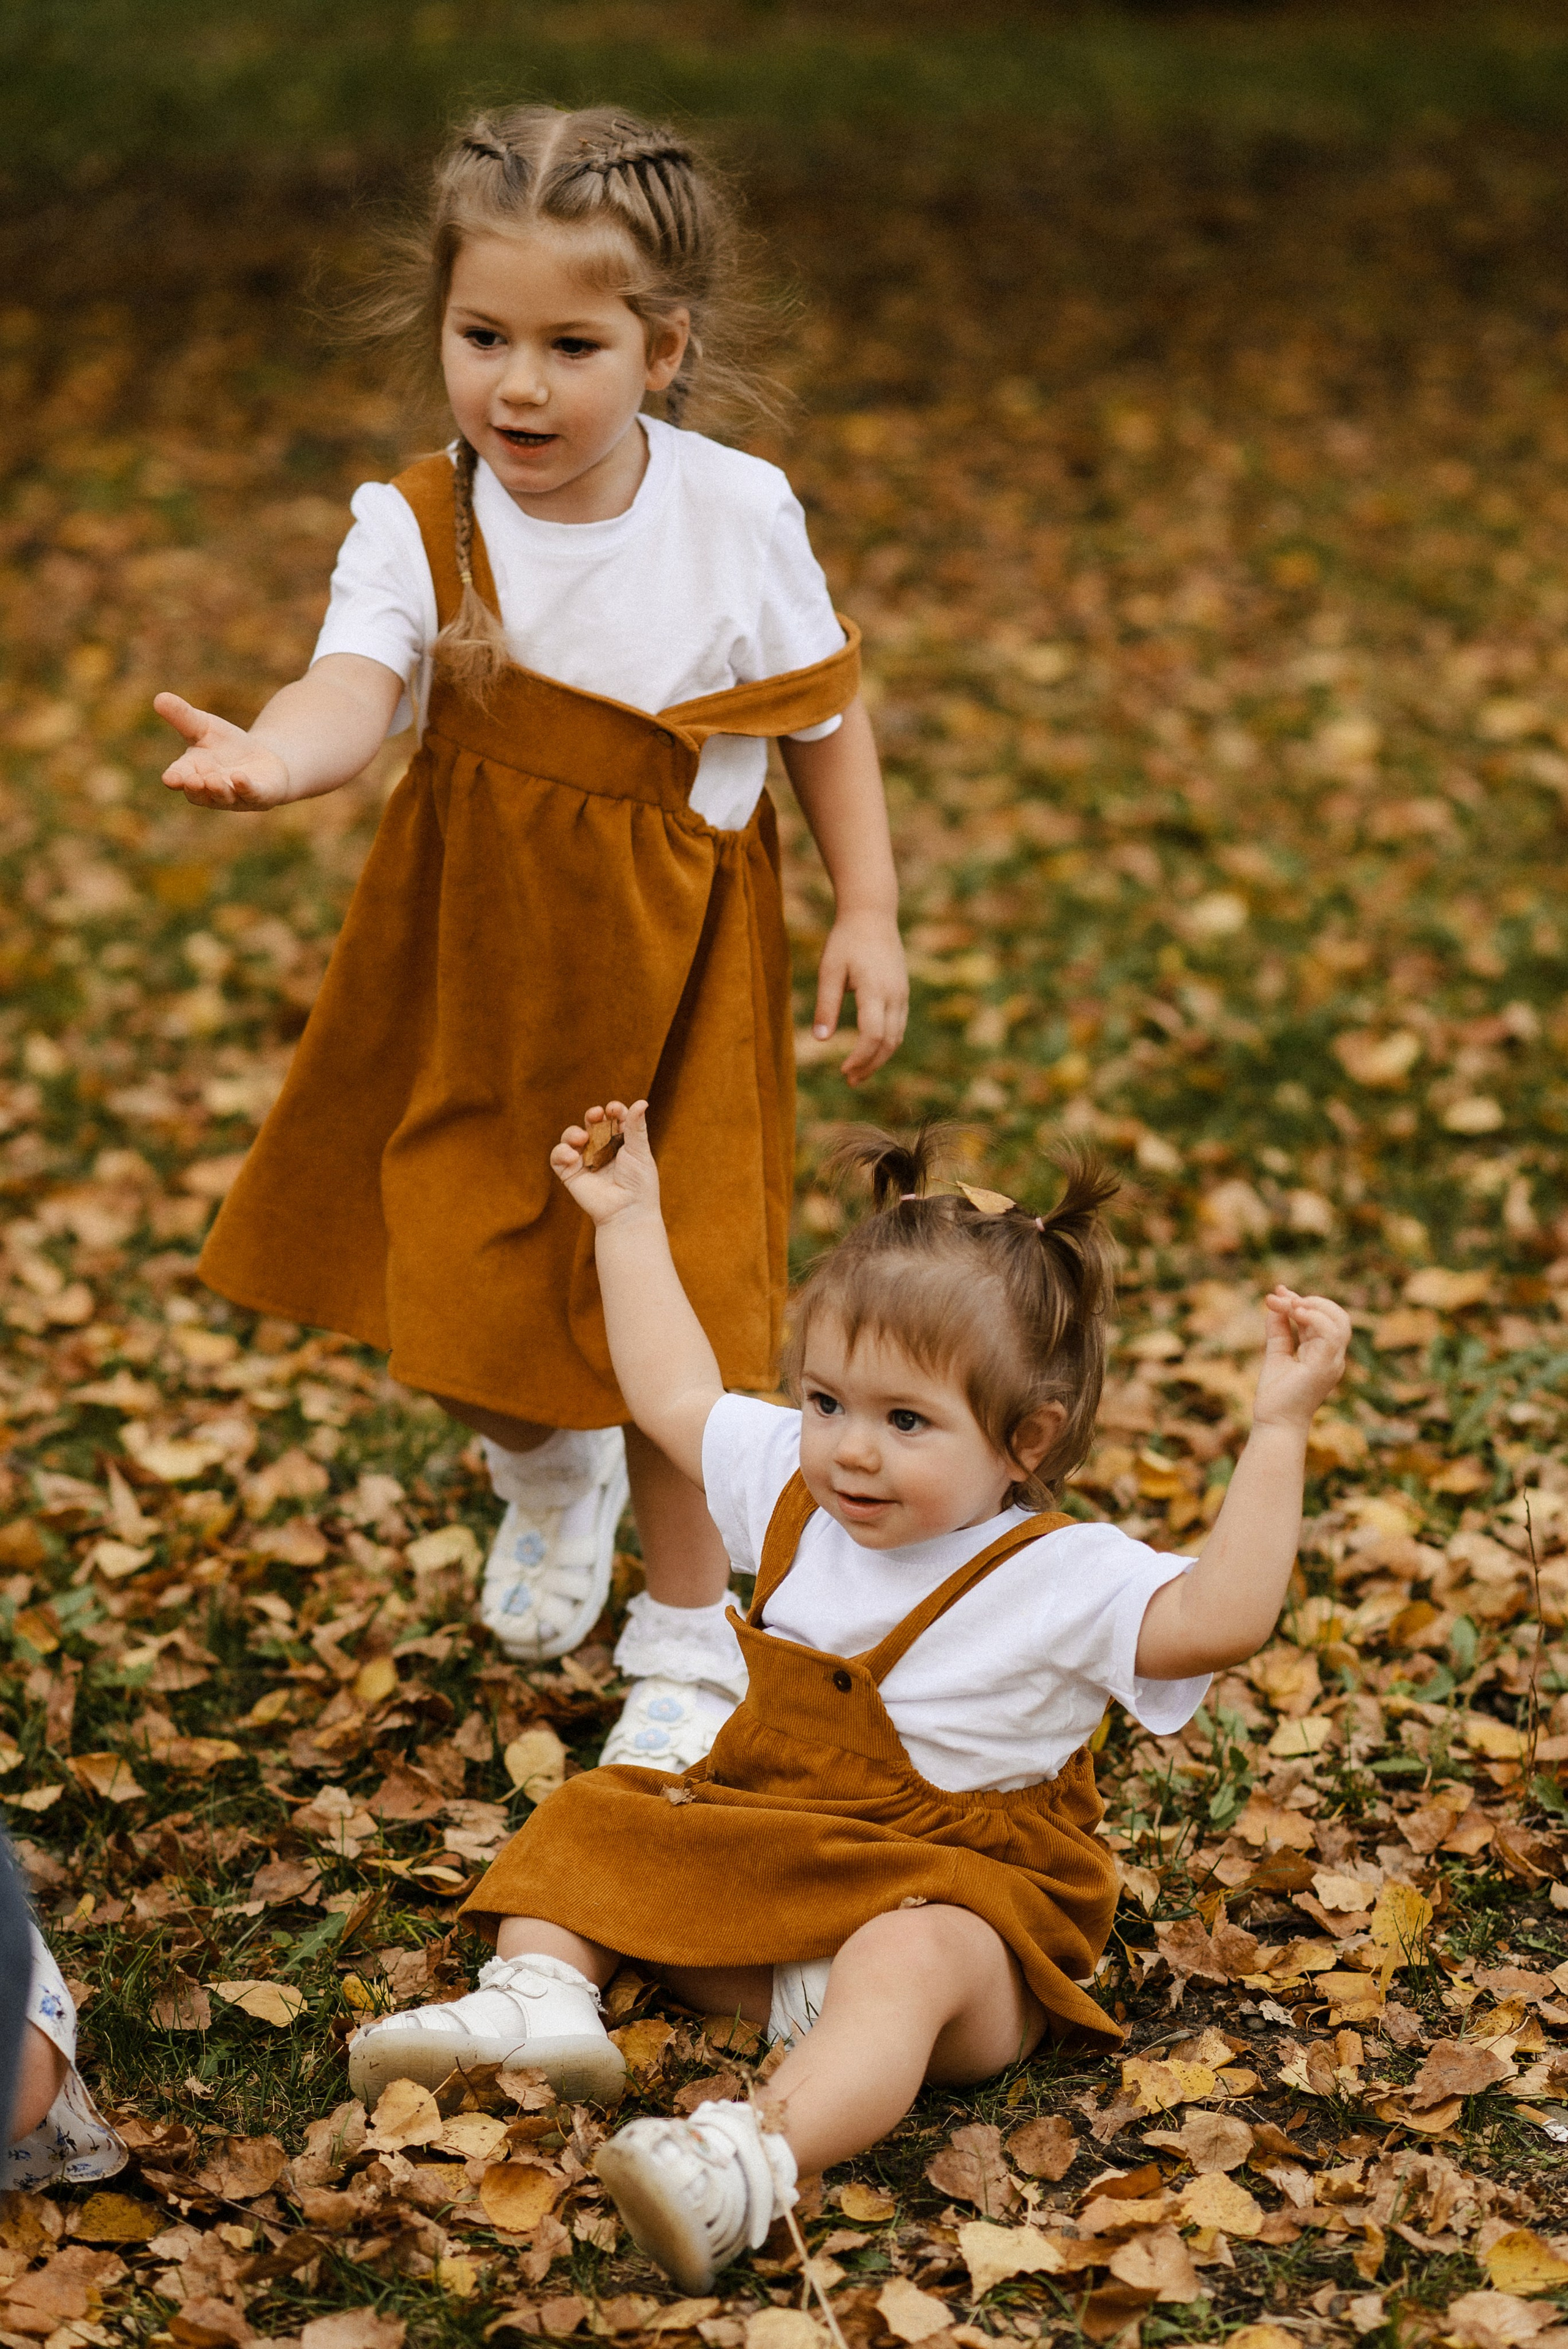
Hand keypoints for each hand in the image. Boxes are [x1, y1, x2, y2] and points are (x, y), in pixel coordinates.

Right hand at [154, 692, 291, 809]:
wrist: (263, 758)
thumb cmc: (227, 744)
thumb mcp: (204, 726)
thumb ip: (182, 716)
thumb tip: (159, 697)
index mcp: (192, 772)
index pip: (179, 777)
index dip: (175, 778)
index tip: (169, 778)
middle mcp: (210, 790)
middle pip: (198, 793)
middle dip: (195, 787)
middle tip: (192, 780)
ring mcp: (235, 796)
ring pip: (223, 797)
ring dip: (218, 789)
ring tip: (213, 780)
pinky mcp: (258, 795)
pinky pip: (250, 794)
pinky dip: (245, 787)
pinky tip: (239, 777)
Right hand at [551, 1100, 660, 1225]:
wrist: (627, 1211)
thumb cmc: (639, 1183)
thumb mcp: (640, 1151)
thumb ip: (636, 1126)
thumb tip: (641, 1101)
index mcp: (621, 1141)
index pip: (614, 1118)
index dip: (613, 1110)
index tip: (614, 1110)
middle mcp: (602, 1148)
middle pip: (591, 1123)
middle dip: (592, 1115)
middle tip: (596, 1115)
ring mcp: (585, 1160)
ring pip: (572, 1136)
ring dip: (573, 1132)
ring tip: (582, 1138)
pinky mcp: (570, 1173)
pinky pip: (558, 1156)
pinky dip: (561, 1151)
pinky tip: (572, 1155)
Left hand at [812, 910, 907, 1084]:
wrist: (872, 914)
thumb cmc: (846, 940)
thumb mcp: (829, 970)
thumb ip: (826, 1005)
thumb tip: (820, 1040)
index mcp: (875, 990)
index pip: (873, 1035)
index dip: (859, 1058)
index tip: (843, 1070)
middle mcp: (894, 995)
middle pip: (888, 1042)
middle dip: (870, 1065)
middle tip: (850, 1081)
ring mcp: (902, 994)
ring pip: (897, 1037)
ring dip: (879, 1058)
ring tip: (858, 1073)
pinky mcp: (902, 992)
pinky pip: (899, 1026)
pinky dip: (885, 1043)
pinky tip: (869, 1051)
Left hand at [1250, 1287, 1351, 1434]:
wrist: (1274, 1423)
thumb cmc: (1276, 1395)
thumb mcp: (1276, 1354)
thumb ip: (1278, 1330)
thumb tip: (1275, 1303)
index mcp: (1324, 1354)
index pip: (1322, 1319)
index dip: (1302, 1302)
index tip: (1278, 1291)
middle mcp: (1333, 1357)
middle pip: (1336, 1317)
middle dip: (1310, 1300)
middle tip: (1282, 1297)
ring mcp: (1332, 1362)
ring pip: (1339, 1322)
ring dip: (1315, 1306)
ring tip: (1290, 1303)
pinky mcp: (1325, 1366)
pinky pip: (1331, 1334)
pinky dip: (1315, 1318)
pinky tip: (1295, 1312)